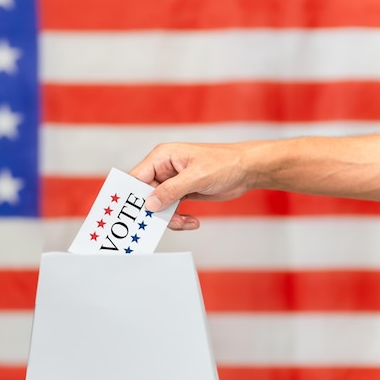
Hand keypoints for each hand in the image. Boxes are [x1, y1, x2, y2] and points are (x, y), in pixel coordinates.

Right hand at [130, 142, 254, 229]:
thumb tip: (150, 204)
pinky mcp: (182, 192)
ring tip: (185, 222)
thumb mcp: (197, 177)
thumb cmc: (225, 163)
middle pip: (146, 195)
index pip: (136, 177)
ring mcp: (172, 182)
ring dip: (169, 218)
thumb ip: (171, 190)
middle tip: (167, 222)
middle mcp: (163, 169)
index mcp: (162, 157)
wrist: (247, 170)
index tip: (134, 213)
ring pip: (158, 206)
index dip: (132, 195)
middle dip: (155, 211)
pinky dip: (179, 218)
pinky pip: (171, 210)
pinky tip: (192, 221)